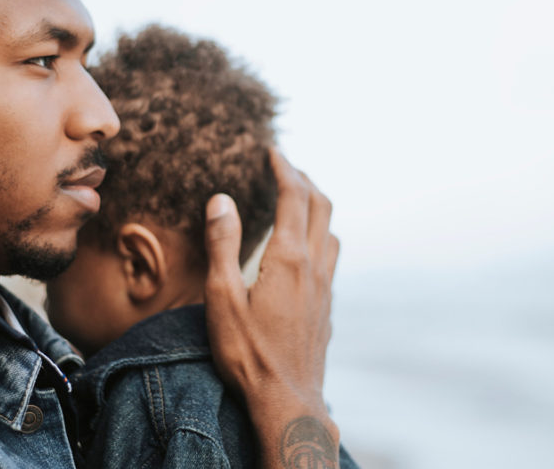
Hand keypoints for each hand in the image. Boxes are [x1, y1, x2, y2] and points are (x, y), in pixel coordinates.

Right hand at [204, 148, 339, 468]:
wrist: (287, 402)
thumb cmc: (248, 354)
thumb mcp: (222, 297)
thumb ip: (223, 245)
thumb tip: (222, 199)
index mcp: (288, 258)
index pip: (294, 196)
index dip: (284, 168)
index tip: (272, 151)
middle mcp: (315, 267)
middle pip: (321, 207)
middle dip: (304, 180)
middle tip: (285, 166)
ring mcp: (326, 289)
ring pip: (331, 232)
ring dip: (317, 208)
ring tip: (297, 201)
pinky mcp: (327, 308)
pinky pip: (330, 257)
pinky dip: (319, 236)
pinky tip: (304, 251)